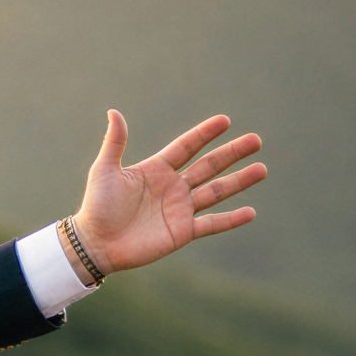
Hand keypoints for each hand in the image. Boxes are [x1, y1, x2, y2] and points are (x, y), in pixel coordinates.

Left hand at [71, 110, 265, 276]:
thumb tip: (113, 112)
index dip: (204, 134)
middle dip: (232, 154)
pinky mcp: (182, 232)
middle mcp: (173, 187)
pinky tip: (251, 212)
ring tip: (262, 169)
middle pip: (209, 166)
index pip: (186, 147)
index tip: (225, 121)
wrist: (94, 244)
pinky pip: (212, 224)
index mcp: (156, 170)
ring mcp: (179, 210)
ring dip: (239, 181)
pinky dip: (231, 220)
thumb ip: (114, 143)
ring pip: (216, 192)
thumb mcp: (104, 171)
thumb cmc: (96, 207)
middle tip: (255, 140)